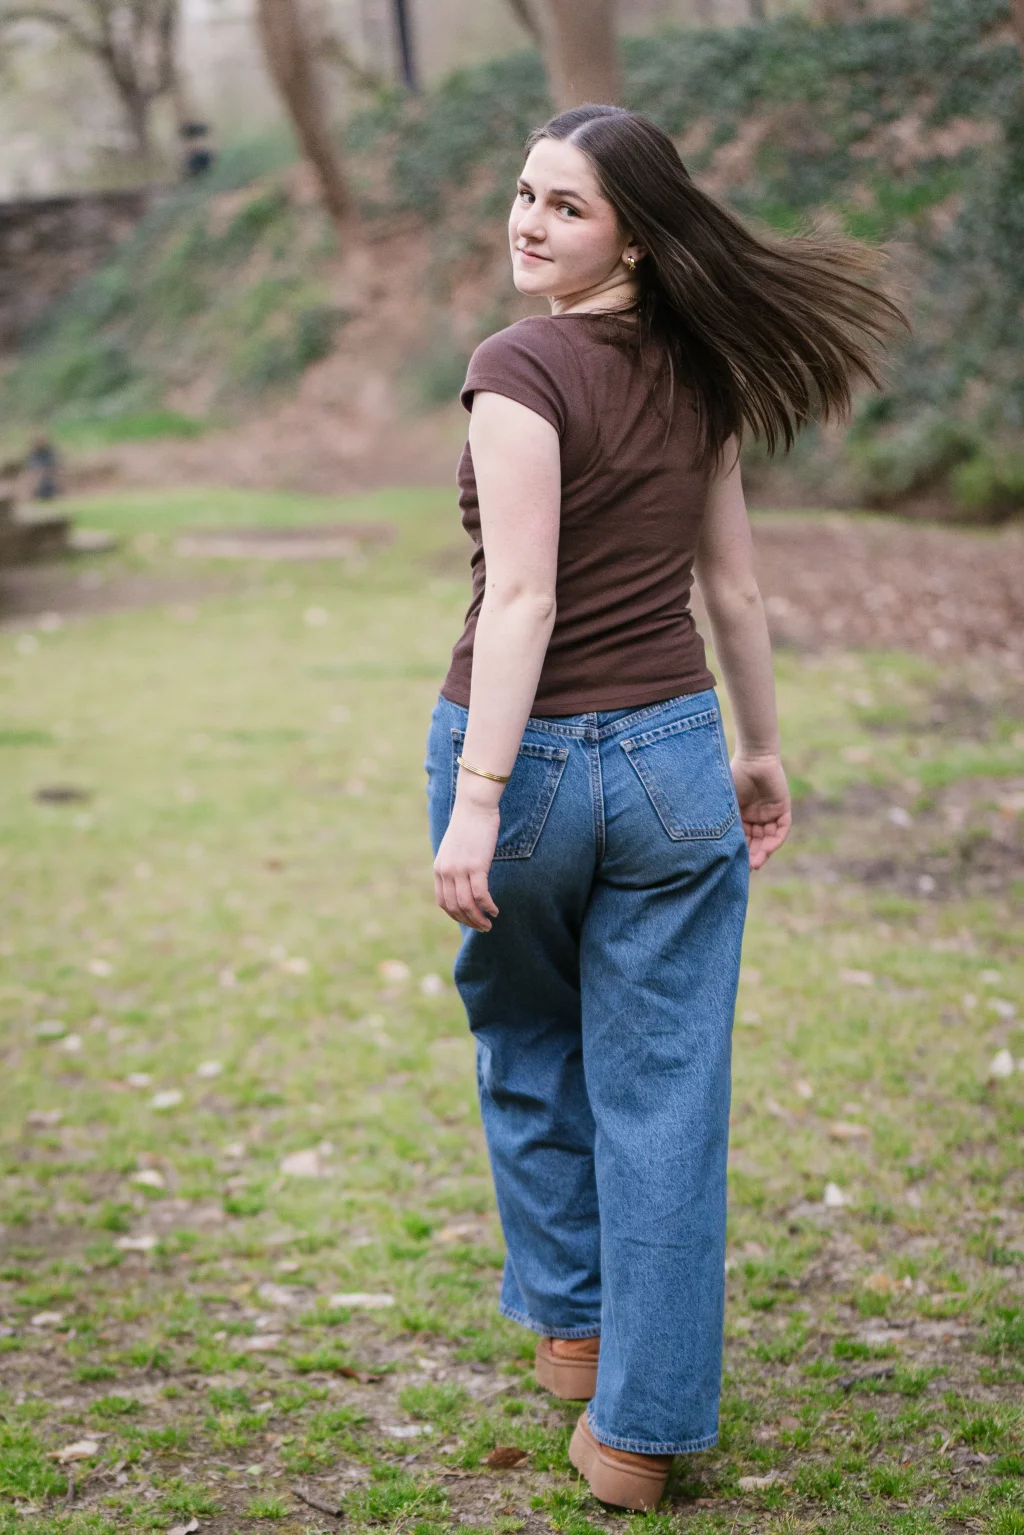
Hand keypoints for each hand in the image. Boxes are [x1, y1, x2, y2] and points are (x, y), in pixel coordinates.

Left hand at [434, 799, 500, 930]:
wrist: (474, 807)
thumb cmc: (469, 826)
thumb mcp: (455, 849)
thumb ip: (455, 865)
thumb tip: (464, 881)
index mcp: (439, 868)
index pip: (443, 902)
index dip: (455, 916)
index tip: (468, 920)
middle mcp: (446, 871)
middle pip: (455, 907)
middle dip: (469, 921)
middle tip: (482, 928)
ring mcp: (460, 870)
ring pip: (467, 904)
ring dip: (479, 918)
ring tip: (489, 924)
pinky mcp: (476, 866)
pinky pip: (480, 895)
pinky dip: (488, 906)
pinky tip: (495, 910)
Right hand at [731, 752, 791, 870]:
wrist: (754, 757)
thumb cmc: (734, 776)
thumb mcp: (726, 802)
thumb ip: (722, 820)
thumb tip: (710, 844)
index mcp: (741, 816)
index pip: (741, 839)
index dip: (739, 852)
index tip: (733, 865)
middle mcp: (755, 817)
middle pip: (756, 842)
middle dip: (752, 856)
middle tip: (748, 868)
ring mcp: (769, 814)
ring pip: (768, 838)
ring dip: (763, 851)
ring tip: (757, 862)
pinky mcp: (782, 809)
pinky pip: (781, 829)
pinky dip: (775, 840)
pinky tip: (767, 848)